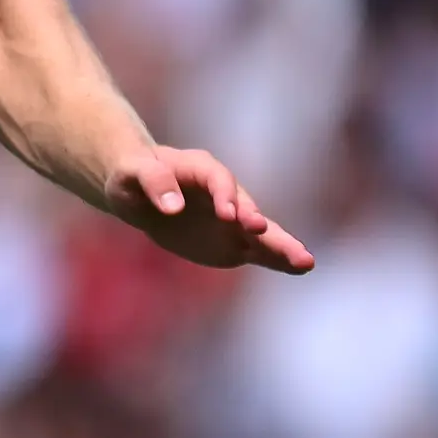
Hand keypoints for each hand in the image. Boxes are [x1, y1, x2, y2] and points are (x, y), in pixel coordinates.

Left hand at [110, 143, 313, 272]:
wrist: (140, 191)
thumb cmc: (132, 176)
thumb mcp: (131, 173)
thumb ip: (152, 182)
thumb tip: (172, 207)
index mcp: (201, 169)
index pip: (218, 180)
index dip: (225, 196)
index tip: (228, 215)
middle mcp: (224, 193)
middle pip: (246, 206)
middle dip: (256, 220)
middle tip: (263, 231)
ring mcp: (231, 219)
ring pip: (260, 232)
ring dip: (281, 245)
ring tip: (305, 262)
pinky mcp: (232, 242)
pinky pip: (257, 251)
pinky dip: (276, 259)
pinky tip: (301, 268)